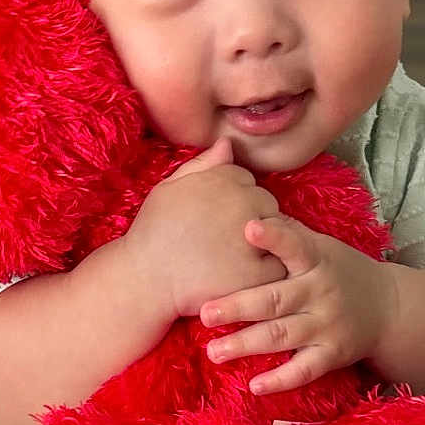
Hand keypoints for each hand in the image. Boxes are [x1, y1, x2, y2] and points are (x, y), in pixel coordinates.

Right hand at [125, 138, 288, 317]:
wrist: (145, 280)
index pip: (245, 178)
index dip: (232, 198)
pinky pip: (279, 264)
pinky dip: (269, 268)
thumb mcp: (168, 189)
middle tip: (225, 239)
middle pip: (265, 201)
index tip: (216, 217)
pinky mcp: (257, 272)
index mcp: (221, 180)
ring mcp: (252, 237)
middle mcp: (241, 202)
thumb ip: (201, 164)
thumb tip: (227, 143)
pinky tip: (246, 274)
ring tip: (234, 257)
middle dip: (252, 215)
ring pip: (277, 229)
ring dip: (265, 240)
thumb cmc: (152, 234)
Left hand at [199, 216, 401, 394]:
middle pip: (276, 300)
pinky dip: (280, 380)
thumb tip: (247, 209)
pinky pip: (304, 370)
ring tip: (214, 352)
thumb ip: (289, 234)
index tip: (248, 228)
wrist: (389, 309)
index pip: (296, 245)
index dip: (274, 237)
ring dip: (246, 345)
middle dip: (239, 307)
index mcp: (317, 259)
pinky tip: (254, 386)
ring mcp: (327, 325)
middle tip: (204, 313)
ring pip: (282, 336)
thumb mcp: (322, 246)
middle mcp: (322, 292)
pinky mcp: (332, 354)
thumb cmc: (341, 271)